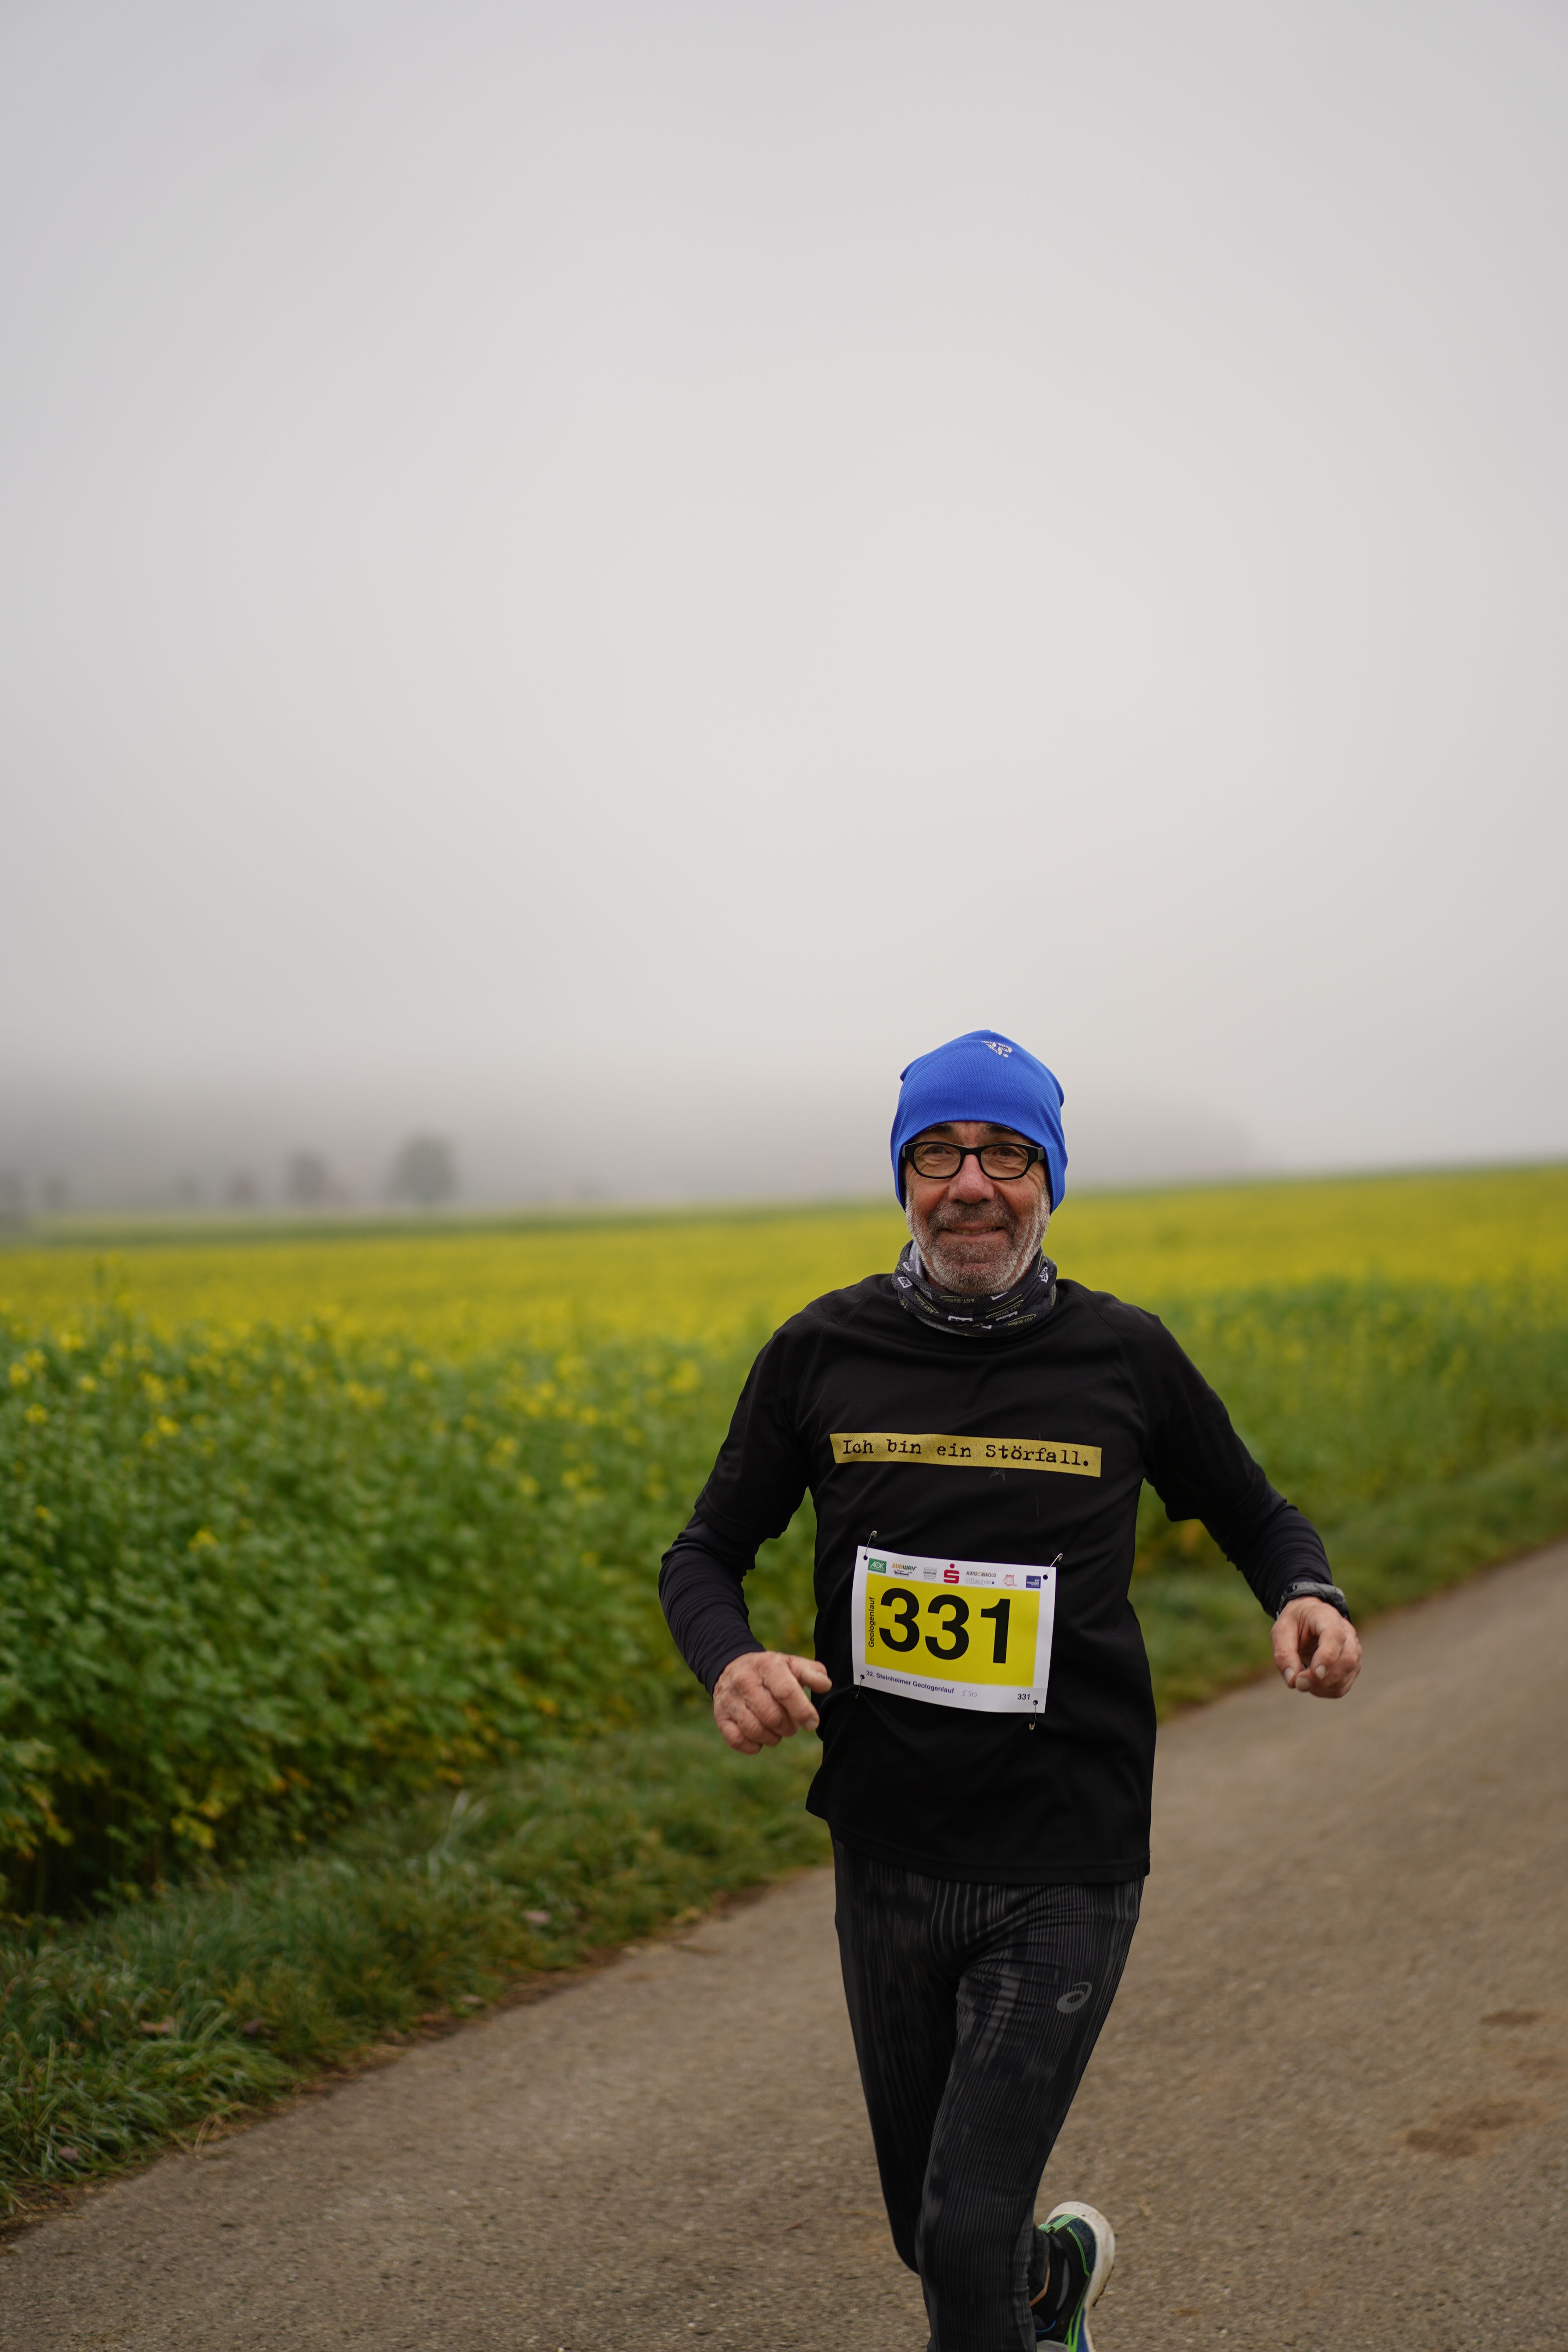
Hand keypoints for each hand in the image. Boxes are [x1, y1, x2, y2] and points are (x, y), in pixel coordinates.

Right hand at [713, 1650, 831, 1754]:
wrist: (731, 1666)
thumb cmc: (770, 1670)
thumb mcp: (791, 1664)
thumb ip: (812, 1672)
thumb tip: (825, 1685)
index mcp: (767, 1666)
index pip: (786, 1691)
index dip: (803, 1711)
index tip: (812, 1723)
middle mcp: (745, 1681)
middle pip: (772, 1716)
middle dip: (788, 1727)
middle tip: (791, 1725)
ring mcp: (730, 1700)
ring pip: (755, 1730)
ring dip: (772, 1737)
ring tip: (777, 1730)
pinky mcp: (720, 1717)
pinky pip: (737, 1740)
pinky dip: (753, 1745)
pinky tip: (760, 1737)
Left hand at [1272, 1597, 1361, 1697]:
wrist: (1307, 1620)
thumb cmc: (1294, 1624)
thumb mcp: (1281, 1631)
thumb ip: (1284, 1654)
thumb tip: (1292, 1681)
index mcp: (1326, 1616)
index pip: (1335, 1636)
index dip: (1328, 1656)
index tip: (1316, 1673)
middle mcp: (1346, 1632)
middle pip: (1348, 1659)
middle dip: (1324, 1678)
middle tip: (1300, 1683)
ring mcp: (1353, 1649)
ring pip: (1347, 1674)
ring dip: (1324, 1686)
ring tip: (1302, 1682)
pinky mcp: (1351, 1666)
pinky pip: (1344, 1685)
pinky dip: (1327, 1691)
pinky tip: (1312, 1685)